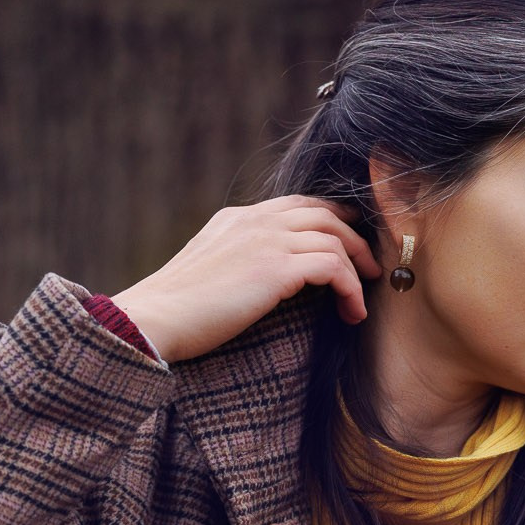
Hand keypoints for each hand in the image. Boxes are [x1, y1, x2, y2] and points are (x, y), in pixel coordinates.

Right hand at [111, 196, 378, 362]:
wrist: (154, 319)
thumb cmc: (176, 311)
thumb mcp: (208, 271)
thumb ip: (237, 260)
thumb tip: (262, 280)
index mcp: (237, 219)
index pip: (298, 205)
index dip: (332, 219)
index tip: (350, 244)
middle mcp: (254, 221)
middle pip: (324, 212)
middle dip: (355, 237)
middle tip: (370, 267)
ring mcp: (265, 240)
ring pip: (335, 237)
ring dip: (358, 268)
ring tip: (362, 297)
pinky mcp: (275, 268)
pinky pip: (334, 267)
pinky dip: (351, 289)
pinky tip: (352, 312)